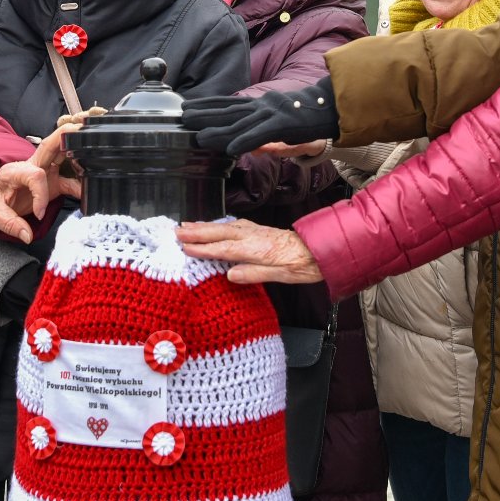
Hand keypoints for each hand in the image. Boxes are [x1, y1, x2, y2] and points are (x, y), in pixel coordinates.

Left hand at [0, 129, 85, 241]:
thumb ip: (8, 222)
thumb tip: (26, 235)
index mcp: (15, 169)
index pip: (35, 175)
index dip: (41, 195)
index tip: (38, 214)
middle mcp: (31, 165)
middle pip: (50, 146)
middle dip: (66, 136)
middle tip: (82, 131)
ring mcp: (44, 172)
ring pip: (63, 156)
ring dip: (79, 154)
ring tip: (97, 157)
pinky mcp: (51, 182)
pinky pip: (69, 180)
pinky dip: (81, 184)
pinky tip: (89, 191)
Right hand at [176, 219, 324, 284]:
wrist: (322, 249)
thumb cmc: (304, 265)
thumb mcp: (281, 276)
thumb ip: (255, 274)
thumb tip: (230, 275)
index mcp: (258, 249)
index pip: (224, 248)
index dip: (204, 248)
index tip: (185, 248)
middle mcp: (255, 236)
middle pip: (221, 232)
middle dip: (198, 232)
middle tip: (177, 231)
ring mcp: (258, 231)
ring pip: (226, 226)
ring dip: (206, 226)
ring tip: (188, 225)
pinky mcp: (262, 230)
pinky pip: (236, 225)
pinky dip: (221, 224)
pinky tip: (216, 225)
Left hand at [183, 77, 338, 155]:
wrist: (330, 106)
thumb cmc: (303, 116)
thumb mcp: (276, 120)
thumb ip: (258, 130)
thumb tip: (240, 142)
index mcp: (259, 104)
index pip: (228, 103)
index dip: (206, 105)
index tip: (186, 106)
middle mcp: (261, 106)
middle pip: (228, 111)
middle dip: (204, 114)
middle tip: (181, 117)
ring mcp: (272, 113)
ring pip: (241, 123)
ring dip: (218, 129)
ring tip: (199, 136)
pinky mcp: (284, 123)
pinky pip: (262, 134)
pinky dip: (245, 141)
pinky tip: (231, 150)